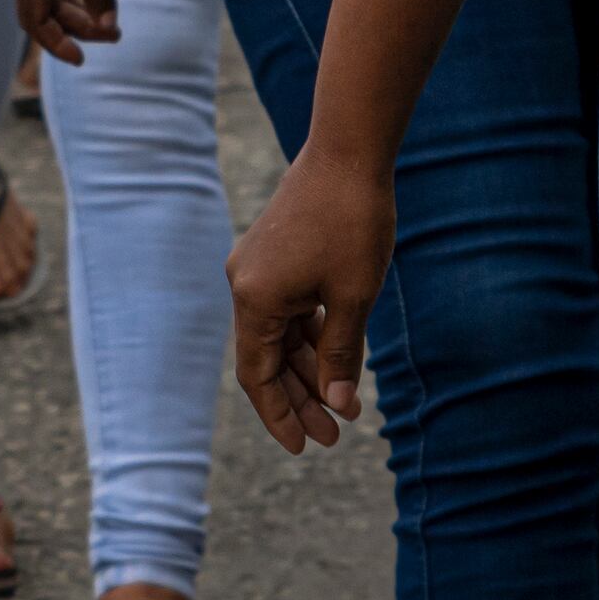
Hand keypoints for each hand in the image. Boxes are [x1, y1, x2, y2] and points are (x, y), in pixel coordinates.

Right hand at [227, 149, 396, 450]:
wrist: (349, 151)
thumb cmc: (354, 221)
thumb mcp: (353, 297)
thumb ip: (341, 355)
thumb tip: (340, 406)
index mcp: (254, 300)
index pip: (257, 377)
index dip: (279, 416)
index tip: (304, 448)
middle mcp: (244, 285)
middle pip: (265, 360)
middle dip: (298, 400)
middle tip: (333, 436)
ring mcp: (256, 269)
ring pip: (277, 336)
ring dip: (307, 370)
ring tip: (342, 406)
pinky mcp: (273, 256)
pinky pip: (286, 309)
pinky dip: (308, 336)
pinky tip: (336, 360)